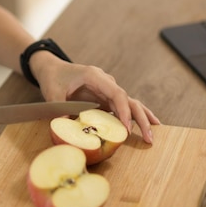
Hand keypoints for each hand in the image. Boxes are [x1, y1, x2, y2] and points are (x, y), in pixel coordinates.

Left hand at [31, 53, 160, 143]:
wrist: (53, 69)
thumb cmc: (53, 78)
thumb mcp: (52, 93)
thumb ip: (60, 110)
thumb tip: (67, 130)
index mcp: (95, 77)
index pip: (117, 94)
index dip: (124, 112)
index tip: (127, 129)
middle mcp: (106, 82)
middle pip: (129, 100)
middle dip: (141, 119)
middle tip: (149, 137)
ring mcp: (108, 91)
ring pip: (131, 104)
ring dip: (142, 119)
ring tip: (153, 135)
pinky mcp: (107, 99)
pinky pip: (124, 108)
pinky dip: (135, 117)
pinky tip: (147, 126)